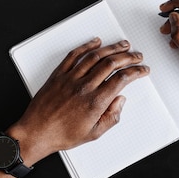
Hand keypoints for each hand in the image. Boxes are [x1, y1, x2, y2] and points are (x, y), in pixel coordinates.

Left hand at [8, 38, 148, 164]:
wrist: (36, 132)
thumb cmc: (62, 135)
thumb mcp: (93, 133)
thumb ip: (112, 117)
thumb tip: (120, 100)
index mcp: (95, 102)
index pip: (121, 79)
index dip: (136, 71)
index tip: (142, 70)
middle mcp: (84, 87)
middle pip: (111, 63)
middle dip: (128, 57)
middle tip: (136, 55)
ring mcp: (71, 78)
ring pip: (95, 56)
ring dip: (112, 48)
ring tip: (123, 45)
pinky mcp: (59, 74)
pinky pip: (74, 55)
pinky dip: (87, 46)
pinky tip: (96, 42)